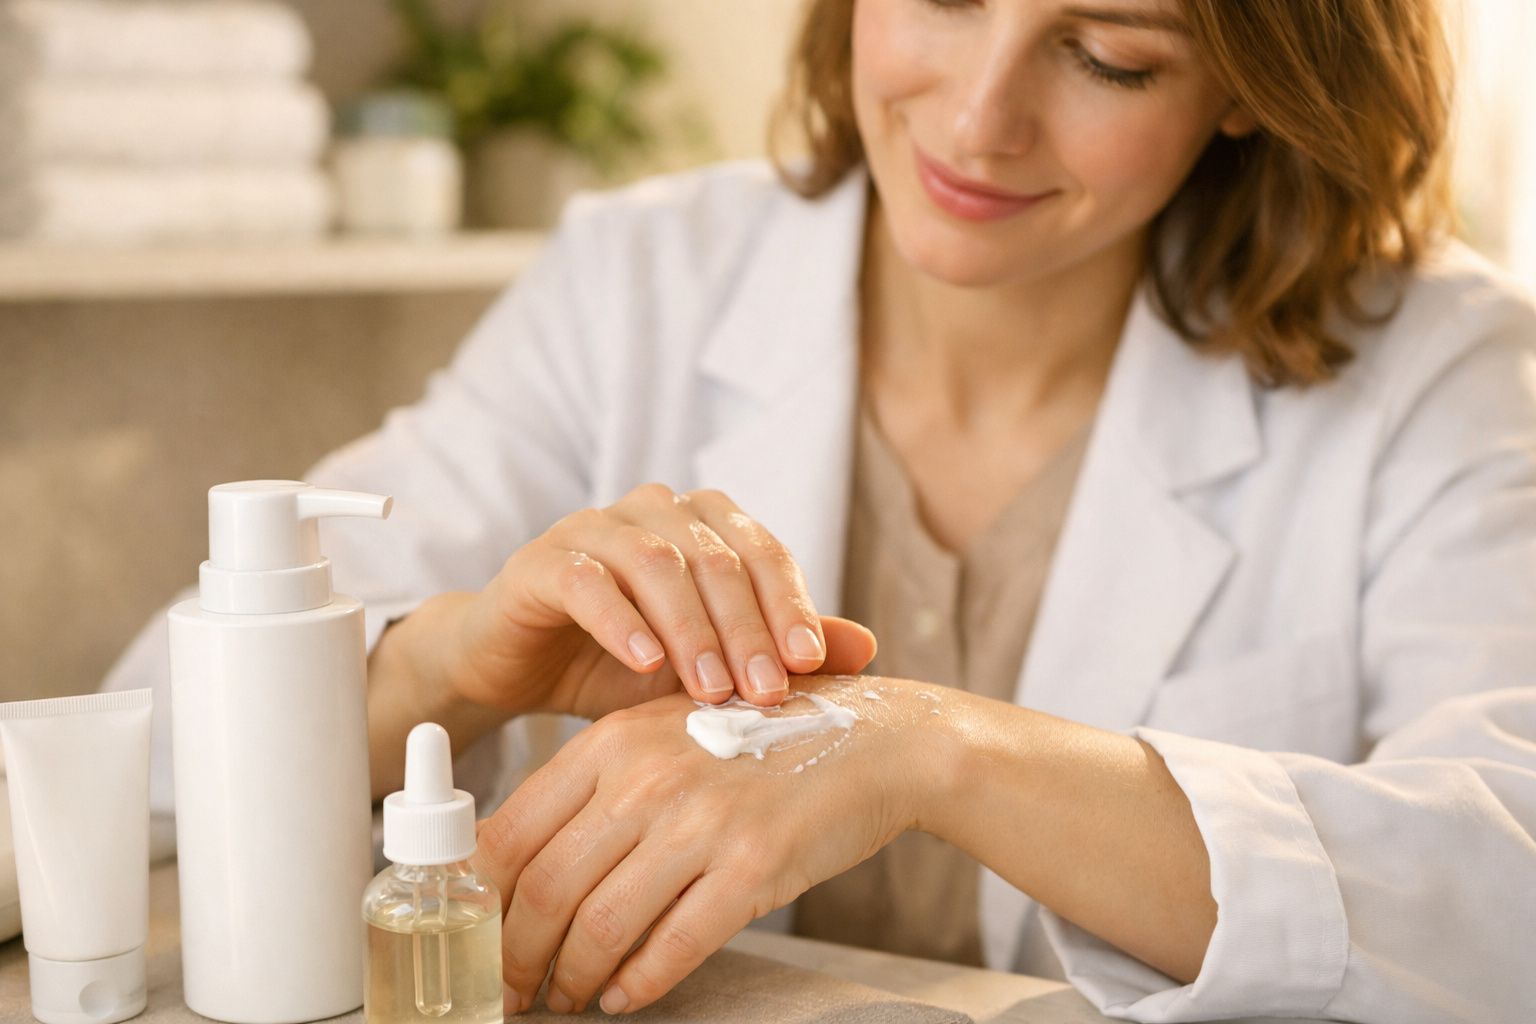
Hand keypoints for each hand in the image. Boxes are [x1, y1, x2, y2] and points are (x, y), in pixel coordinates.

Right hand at [442, 483, 876, 719]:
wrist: (518, 669)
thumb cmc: (618, 665)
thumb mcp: (707, 667)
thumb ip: (777, 652)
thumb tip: (867, 649)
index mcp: (702, 524)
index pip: (762, 551)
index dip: (790, 604)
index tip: (810, 663)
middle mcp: (652, 511)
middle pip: (715, 557)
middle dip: (747, 627)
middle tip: (765, 691)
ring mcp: (592, 528)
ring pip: (657, 562)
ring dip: (691, 628)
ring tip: (711, 688)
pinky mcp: (540, 561)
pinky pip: (586, 580)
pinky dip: (621, 621)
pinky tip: (645, 664)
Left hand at [473, 675, 953, 1015]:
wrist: (877, 738)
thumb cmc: (766, 739)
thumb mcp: (671, 734)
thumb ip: (604, 785)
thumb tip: (531, 868)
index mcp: (616, 739)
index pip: (511, 832)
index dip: (482, 903)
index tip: (477, 939)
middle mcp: (648, 775)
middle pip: (545, 888)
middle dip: (516, 957)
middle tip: (513, 988)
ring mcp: (701, 821)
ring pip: (600, 925)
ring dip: (573, 977)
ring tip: (570, 996)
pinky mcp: (753, 865)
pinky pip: (673, 945)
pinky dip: (639, 982)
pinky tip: (626, 994)